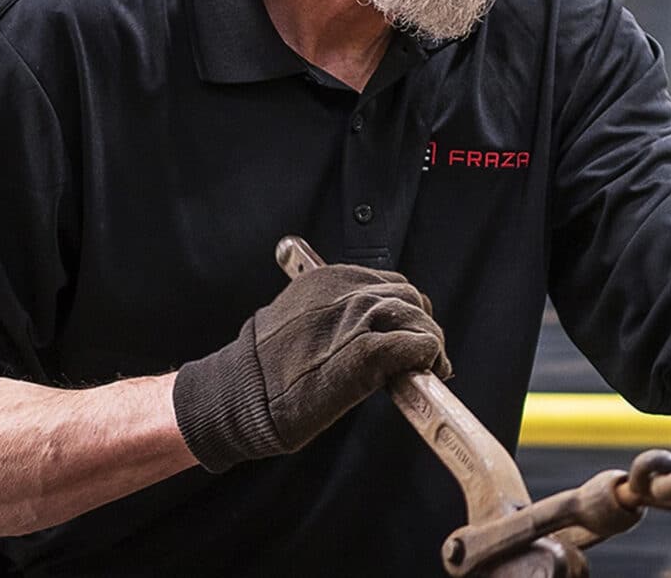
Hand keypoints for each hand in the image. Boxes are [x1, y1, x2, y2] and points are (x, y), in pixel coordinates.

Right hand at [173, 264, 450, 471]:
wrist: (242, 393)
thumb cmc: (268, 365)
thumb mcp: (300, 314)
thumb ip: (337, 310)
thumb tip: (374, 324)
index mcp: (333, 277)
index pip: (391, 284)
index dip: (406, 311)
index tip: (408, 332)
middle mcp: (350, 291)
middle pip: (411, 298)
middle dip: (421, 326)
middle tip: (424, 356)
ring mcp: (360, 318)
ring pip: (419, 320)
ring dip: (429, 344)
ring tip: (427, 367)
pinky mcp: (368, 353)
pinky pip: (416, 346)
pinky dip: (426, 358)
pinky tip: (420, 372)